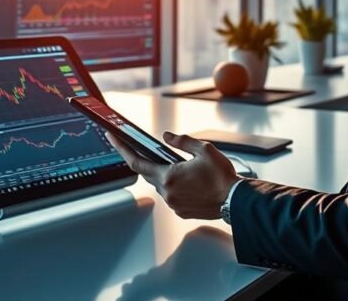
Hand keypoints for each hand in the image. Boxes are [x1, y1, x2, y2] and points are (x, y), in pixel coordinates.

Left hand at [106, 131, 238, 219]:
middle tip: (145, 150)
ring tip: (176, 165)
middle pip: (147, 174)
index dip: (122, 149)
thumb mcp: (203, 149)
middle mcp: (167, 192)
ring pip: (160, 185)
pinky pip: (171, 195)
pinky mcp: (181, 211)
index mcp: (169, 176)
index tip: (112, 139)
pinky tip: (185, 180)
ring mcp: (173, 204)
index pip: (137, 162)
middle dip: (145, 161)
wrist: (235, 201)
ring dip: (163, 174)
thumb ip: (182, 141)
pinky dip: (173, 185)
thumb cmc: (222, 177)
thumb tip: (167, 136)